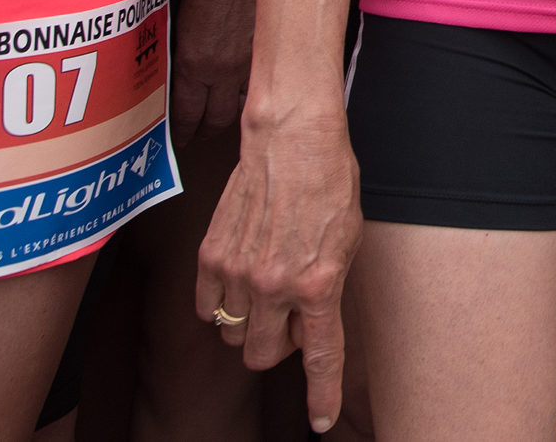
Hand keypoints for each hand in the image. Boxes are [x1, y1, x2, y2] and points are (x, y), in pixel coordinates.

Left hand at [171, 0, 255, 133]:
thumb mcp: (180, 27)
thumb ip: (182, 58)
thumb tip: (180, 80)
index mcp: (193, 67)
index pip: (187, 115)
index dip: (184, 132)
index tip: (181, 139)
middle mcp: (221, 73)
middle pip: (216, 120)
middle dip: (207, 131)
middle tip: (201, 134)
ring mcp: (249, 66)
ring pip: (242, 107)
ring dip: (232, 115)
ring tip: (226, 117)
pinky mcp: (269, 55)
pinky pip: (260, 85)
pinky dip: (253, 94)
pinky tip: (250, 94)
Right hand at [197, 108, 360, 433]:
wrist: (293, 142)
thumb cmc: (330, 187)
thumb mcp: (348, 244)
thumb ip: (327, 291)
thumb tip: (309, 326)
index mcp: (319, 284)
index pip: (321, 356)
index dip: (321, 394)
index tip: (319, 422)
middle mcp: (275, 286)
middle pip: (264, 357)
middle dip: (279, 345)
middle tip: (292, 312)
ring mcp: (238, 274)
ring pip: (234, 336)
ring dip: (251, 323)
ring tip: (268, 284)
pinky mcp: (209, 258)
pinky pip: (207, 310)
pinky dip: (222, 304)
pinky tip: (241, 274)